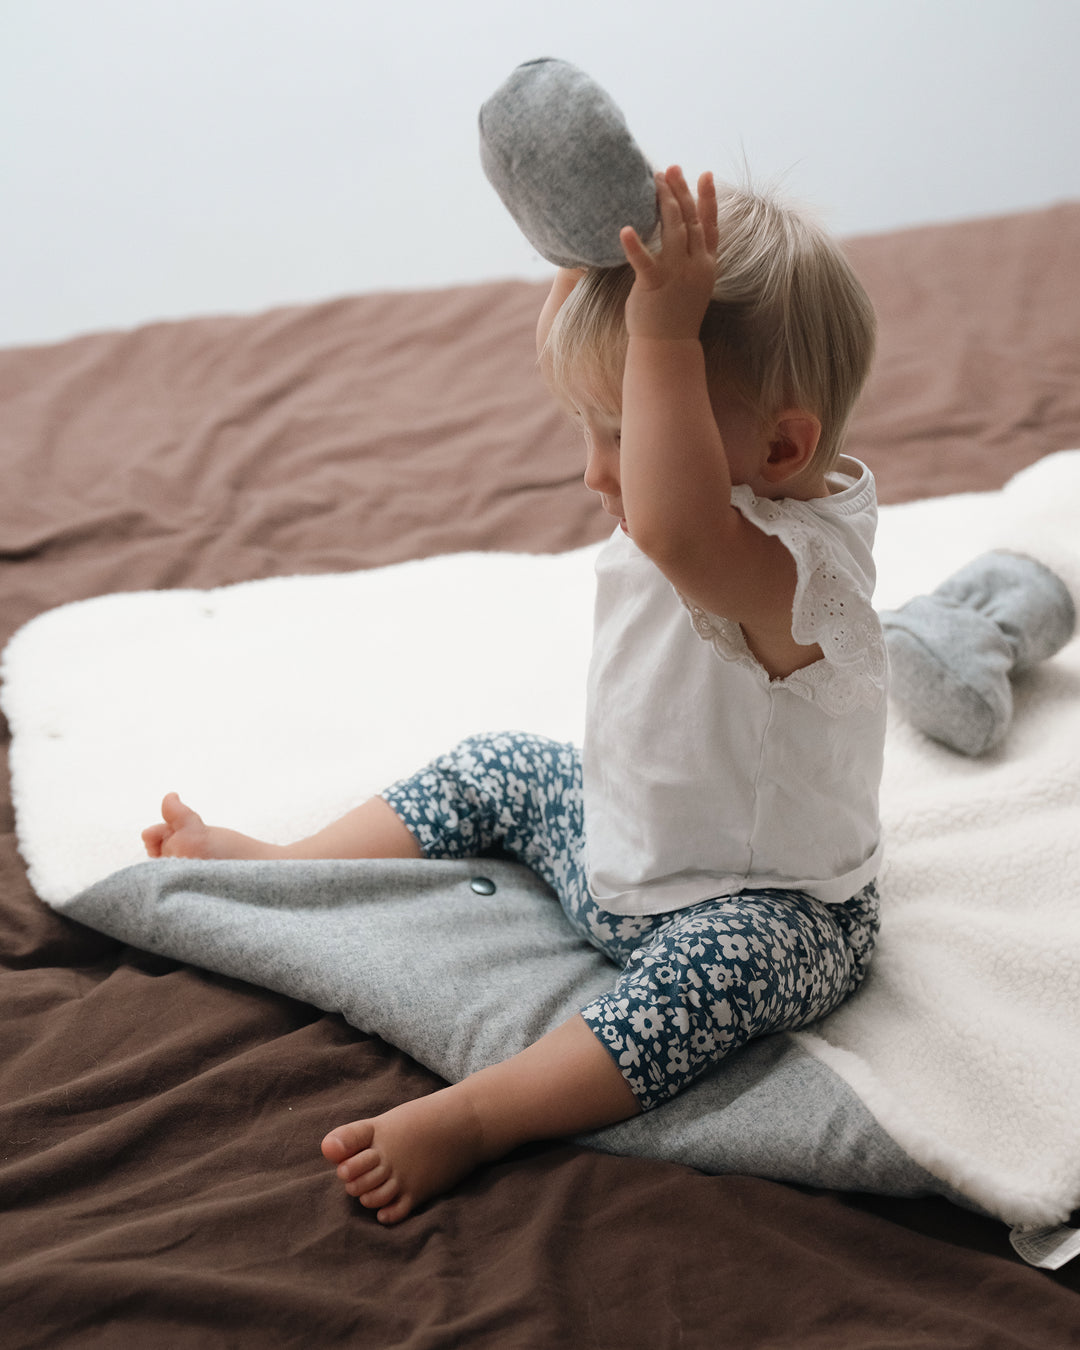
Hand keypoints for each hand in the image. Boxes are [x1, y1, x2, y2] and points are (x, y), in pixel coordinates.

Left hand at [620, 166, 717, 340]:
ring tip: (653, 181)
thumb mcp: (690, 285)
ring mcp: (677, 275)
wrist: (668, 347)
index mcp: (706, 265)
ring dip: (664, 203)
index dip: (708, 198)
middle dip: (680, 191)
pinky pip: (645, 262)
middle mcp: (696, 266)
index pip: (709, 225)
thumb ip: (689, 260)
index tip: (704, 173)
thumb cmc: (674, 316)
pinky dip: (634, 245)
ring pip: (673, 231)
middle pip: (690, 220)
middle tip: (668, 168)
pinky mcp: (655, 286)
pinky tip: (625, 229)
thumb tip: (681, 240)